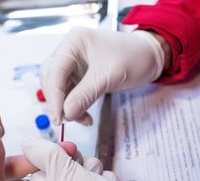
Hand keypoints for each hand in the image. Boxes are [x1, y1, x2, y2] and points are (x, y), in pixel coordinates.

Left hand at [23, 138, 141, 180]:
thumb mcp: (64, 173)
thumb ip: (45, 153)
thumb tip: (28, 143)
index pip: (44, 162)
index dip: (61, 155)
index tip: (72, 155)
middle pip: (67, 166)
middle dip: (82, 166)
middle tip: (88, 176)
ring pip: (86, 174)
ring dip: (97, 176)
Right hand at [40, 27, 165, 124]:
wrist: (149, 58)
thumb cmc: (134, 57)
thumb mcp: (110, 75)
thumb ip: (86, 94)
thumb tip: (66, 113)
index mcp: (74, 41)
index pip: (55, 70)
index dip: (54, 95)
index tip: (59, 117)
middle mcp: (69, 50)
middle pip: (50, 79)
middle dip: (57, 101)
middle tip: (65, 120)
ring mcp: (72, 64)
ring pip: (57, 89)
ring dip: (65, 107)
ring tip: (81, 119)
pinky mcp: (77, 76)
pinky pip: (68, 94)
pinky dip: (73, 107)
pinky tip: (84, 116)